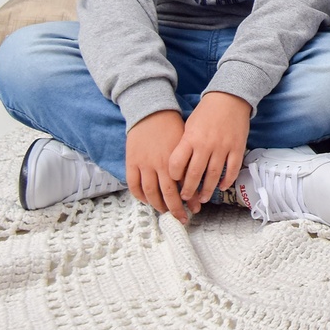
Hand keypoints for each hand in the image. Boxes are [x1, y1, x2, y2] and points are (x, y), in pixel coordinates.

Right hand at [125, 109, 188, 223]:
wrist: (151, 111)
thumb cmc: (173, 126)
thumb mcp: (186, 142)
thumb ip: (190, 161)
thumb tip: (198, 181)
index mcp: (176, 158)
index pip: (184, 185)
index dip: (190, 198)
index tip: (196, 207)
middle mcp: (160, 163)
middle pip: (168, 193)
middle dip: (177, 209)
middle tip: (183, 218)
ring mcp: (144, 164)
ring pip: (151, 193)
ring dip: (159, 205)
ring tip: (166, 212)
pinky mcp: (131, 162)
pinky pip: (134, 185)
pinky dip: (140, 196)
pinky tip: (147, 201)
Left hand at [172, 92, 251, 212]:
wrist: (229, 98)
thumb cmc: (206, 113)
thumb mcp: (188, 126)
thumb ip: (184, 146)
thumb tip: (178, 169)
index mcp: (190, 138)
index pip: (177, 164)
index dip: (173, 176)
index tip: (174, 182)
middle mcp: (206, 145)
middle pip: (194, 174)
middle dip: (188, 190)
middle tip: (186, 198)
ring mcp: (223, 147)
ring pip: (213, 175)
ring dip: (207, 190)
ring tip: (203, 198)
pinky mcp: (237, 147)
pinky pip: (233, 169)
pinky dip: (227, 180)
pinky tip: (222, 186)